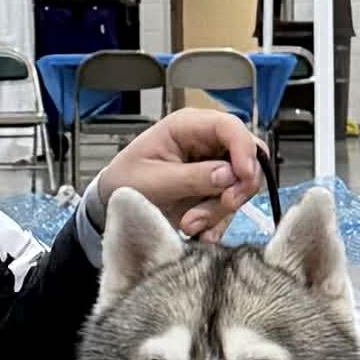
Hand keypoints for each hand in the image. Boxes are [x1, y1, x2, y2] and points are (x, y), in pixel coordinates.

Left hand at [95, 108, 262, 242]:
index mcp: (188, 126)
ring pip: (241, 186)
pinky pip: (231, 206)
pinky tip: (201, 234)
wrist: (112, 203)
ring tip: (190, 224)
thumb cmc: (125, 181)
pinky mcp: (214, 190)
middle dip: (238, 186)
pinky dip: (219, 223)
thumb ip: (191, 177)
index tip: (243, 177)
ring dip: (221, 210)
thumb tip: (229, 176)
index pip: (230, 127)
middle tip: (223, 206)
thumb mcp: (153, 181)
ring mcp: (213, 166)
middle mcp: (207, 142)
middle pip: (247, 157)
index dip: (244, 150)